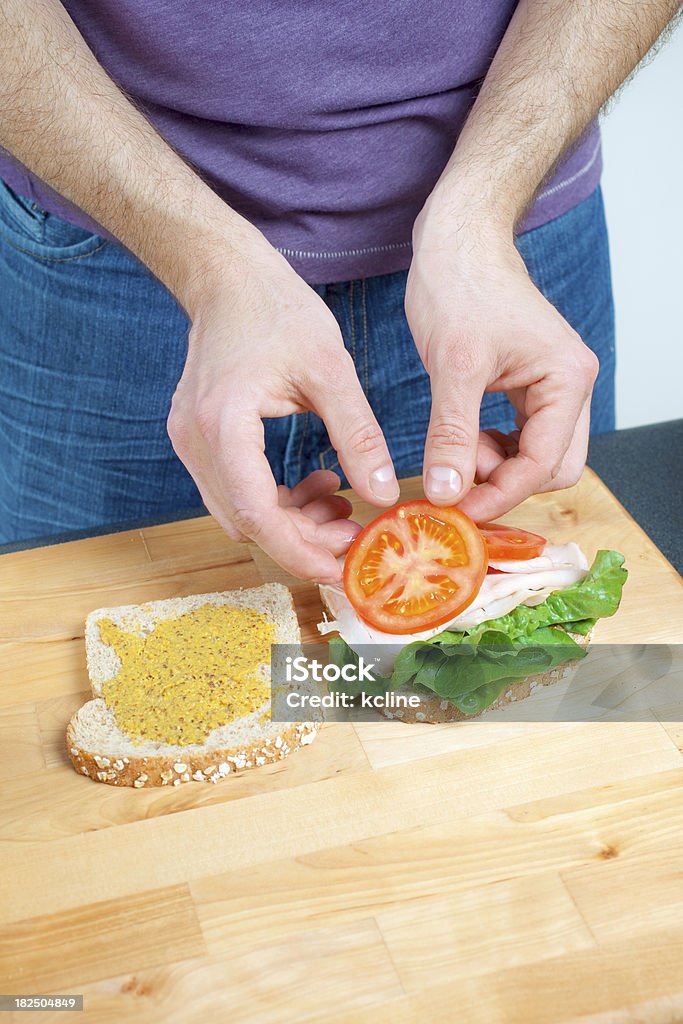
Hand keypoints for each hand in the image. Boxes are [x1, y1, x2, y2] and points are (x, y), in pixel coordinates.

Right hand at [167, 236, 398, 581]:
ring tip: (342, 506)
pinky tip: (318, 481)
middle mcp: (195, 442)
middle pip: (247, 524)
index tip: (345, 566)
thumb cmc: (276, 310)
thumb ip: (358, 435)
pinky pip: (237, 492)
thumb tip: (383, 494)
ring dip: (291, 522)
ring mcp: (190, 443)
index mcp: (223, 425)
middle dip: (302, 541)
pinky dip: (277, 500)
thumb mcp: (331, 370)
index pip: (257, 516)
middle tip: (355, 534)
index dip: (301, 552)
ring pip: (241, 514)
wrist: (227, 277)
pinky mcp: (199, 440)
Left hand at [405, 194, 598, 520]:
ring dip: (495, 468)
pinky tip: (461, 441)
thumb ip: (453, 436)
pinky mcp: (529, 387)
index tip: (457, 511)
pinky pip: (520, 438)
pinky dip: (491, 450)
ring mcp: (552, 387)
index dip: (500, 495)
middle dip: (504, 484)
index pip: (545, 464)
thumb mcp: (453, 368)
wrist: (457, 241)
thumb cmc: (460, 287)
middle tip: (454, 486)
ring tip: (453, 453)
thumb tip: (447, 494)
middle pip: (551, 469)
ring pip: (535, 457)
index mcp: (568, 380)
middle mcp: (570, 387)